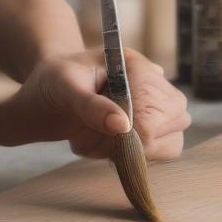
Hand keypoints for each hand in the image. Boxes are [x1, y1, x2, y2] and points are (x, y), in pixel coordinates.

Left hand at [0, 47, 190, 159]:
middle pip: (170, 123)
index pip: (154, 107)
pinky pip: (163, 149)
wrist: (50, 88)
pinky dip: (137, 156)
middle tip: (90, 134)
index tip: (97, 132)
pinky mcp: (159, 123)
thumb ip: (89, 106)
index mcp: (133, 65)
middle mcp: (155, 81)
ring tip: (97, 138)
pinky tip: (108, 143)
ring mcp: (161, 103)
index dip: (133, 130)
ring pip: (171, 141)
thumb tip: (122, 126)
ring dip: (134, 151)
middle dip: (130, 141)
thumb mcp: (62, 88)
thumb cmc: (53, 83)